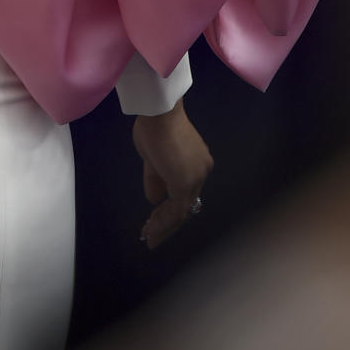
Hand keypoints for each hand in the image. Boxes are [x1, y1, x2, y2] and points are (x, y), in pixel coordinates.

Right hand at [132, 99, 212, 248]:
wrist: (158, 113)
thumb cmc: (154, 127)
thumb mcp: (152, 158)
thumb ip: (155, 179)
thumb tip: (155, 200)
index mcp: (196, 163)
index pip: (185, 191)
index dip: (169, 206)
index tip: (153, 217)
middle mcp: (201, 171)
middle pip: (186, 204)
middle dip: (167, 222)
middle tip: (151, 234)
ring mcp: (196, 178)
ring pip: (182, 211)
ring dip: (163, 226)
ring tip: (148, 236)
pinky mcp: (186, 184)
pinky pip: (176, 211)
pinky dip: (162, 222)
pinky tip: (150, 230)